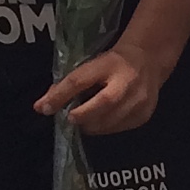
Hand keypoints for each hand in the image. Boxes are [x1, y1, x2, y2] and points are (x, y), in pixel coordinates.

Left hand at [40, 40, 172, 136]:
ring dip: (91, 125)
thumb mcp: (90, 66)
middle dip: (81, 115)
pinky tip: (101, 121)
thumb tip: (42, 107)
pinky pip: (119, 128)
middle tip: (70, 119)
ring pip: (110, 121)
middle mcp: (127, 81)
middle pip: (102, 103)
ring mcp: (140, 100)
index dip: (60, 96)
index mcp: (109, 64)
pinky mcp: (144, 114)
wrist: (147, 61)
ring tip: (84, 121)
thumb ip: (67, 84)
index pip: (80, 80)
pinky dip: (105, 128)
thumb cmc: (111, 64)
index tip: (44, 108)